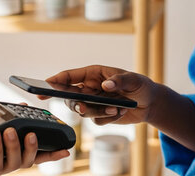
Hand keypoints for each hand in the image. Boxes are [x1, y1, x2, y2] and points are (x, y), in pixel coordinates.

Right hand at [42, 65, 159, 124]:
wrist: (150, 103)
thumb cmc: (140, 85)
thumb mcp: (133, 79)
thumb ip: (119, 80)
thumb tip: (105, 85)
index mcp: (93, 74)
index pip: (69, 76)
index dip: (55, 80)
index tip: (44, 86)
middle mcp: (90, 88)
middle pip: (71, 97)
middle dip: (76, 104)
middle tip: (83, 108)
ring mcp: (94, 102)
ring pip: (83, 111)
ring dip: (99, 112)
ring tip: (115, 108)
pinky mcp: (100, 115)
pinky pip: (97, 120)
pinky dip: (109, 118)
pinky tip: (120, 112)